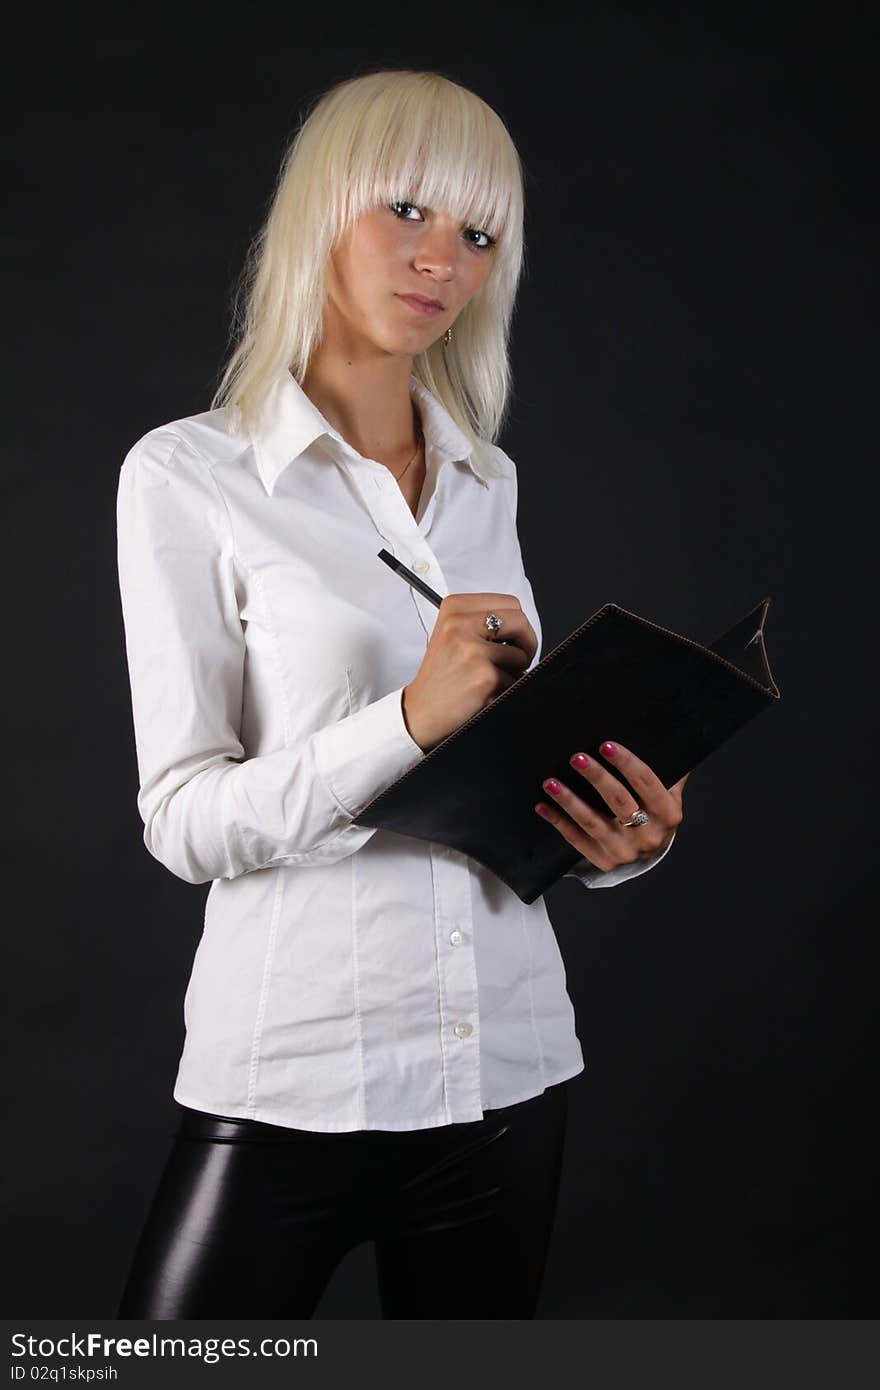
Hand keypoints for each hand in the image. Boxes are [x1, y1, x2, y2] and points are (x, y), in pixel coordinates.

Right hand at [403, 593, 538, 751]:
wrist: (419, 711)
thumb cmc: (441, 675)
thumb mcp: (452, 634)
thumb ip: (483, 622)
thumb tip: (524, 626)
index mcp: (453, 608)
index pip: (511, 603)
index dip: (517, 624)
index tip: (510, 639)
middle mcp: (459, 625)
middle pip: (521, 622)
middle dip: (526, 643)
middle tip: (514, 659)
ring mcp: (472, 650)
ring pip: (521, 655)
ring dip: (514, 671)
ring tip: (489, 678)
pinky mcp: (484, 676)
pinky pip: (516, 680)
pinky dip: (506, 690)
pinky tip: (484, 693)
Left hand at [534, 740, 688, 872]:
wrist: (650, 854)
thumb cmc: (655, 814)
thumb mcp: (668, 794)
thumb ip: (666, 770)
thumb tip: (660, 732)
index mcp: (668, 813)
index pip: (646, 782)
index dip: (626, 762)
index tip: (606, 745)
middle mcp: (648, 835)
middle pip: (619, 801)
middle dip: (596, 777)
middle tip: (577, 757)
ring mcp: (625, 851)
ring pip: (593, 822)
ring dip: (570, 801)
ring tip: (551, 782)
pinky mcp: (604, 861)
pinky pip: (577, 840)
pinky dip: (559, 821)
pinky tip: (543, 806)